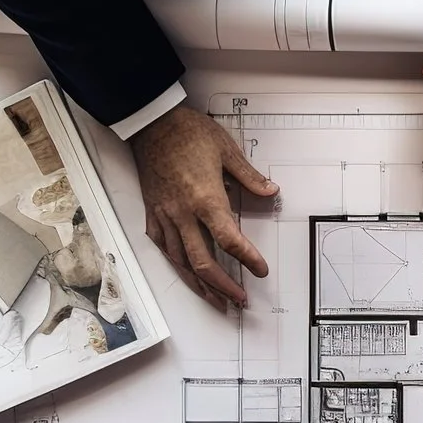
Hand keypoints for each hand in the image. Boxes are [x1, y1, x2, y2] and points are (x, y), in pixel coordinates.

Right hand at [132, 103, 278, 310]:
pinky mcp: (152, 211)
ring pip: (180, 260)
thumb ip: (249, 177)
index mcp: (205, 198)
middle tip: (239, 299)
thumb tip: (270, 191)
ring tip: (215, 298)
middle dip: (223, 286)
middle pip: (203, 261)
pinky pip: (162, 245)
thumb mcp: (226, 150)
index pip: (229, 240)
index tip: (260, 270)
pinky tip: (184, 271)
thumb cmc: (187, 132)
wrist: (152, 123)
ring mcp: (165, 214)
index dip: (247, 259)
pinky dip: (174, 262)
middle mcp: (183, 213)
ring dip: (199, 284)